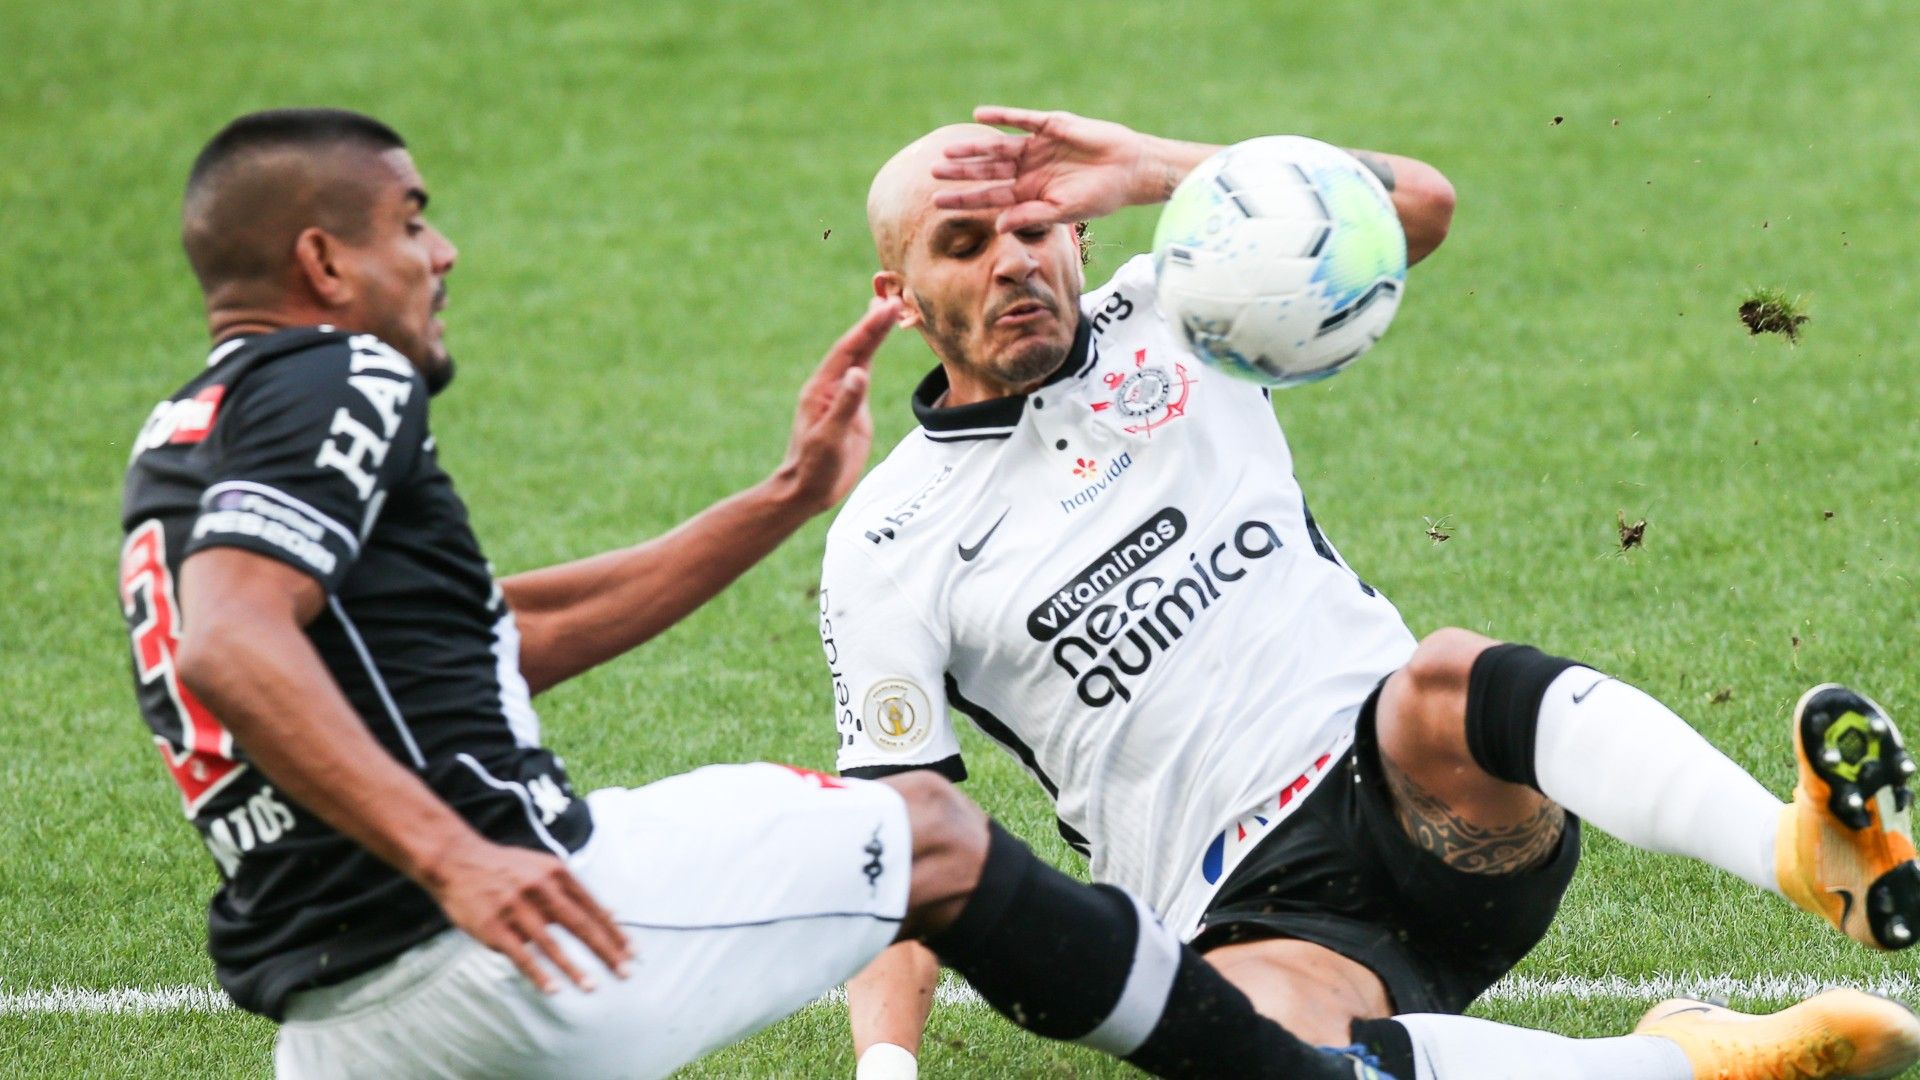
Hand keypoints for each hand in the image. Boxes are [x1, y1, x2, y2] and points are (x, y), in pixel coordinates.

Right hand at [422, 834, 632, 993]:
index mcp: (557, 872)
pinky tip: (554, 989)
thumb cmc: (507, 868)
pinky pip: (521, 955)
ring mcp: (516, 908)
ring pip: (552, 944)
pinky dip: (538, 973)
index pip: (593, 907)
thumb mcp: (544, 867)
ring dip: (575, 968)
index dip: (614, 931)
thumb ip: (575, 890)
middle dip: (606, 950)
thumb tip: (613, 914)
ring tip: (592, 987)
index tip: (632, 952)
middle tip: (626, 972)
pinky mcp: (494, 927)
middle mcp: (541, 888)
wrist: (457, 860)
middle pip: (580, 924)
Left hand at [779, 297, 899, 513]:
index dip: (869, 328)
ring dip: (872, 334)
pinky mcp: (852, 410)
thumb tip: (859, 372)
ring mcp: (841, 397)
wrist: (807, 490)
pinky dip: (871, 355)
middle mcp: (831, 387)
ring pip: (859, 358)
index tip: (887, 307)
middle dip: (873, 324)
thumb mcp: (829, 437)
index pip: (849, 351)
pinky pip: (863, 375)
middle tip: (892, 299)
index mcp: (822, 389)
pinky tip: (876, 343)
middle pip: (855, 348)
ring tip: (886, 309)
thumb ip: (845, 405)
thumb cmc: (814, 467)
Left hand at [931, 106, 1166, 231]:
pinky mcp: (1051, 125)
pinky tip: (979, 115)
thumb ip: (1031, 216)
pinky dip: (1002, 116)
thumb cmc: (1101, 196)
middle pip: (988, 170)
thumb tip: (998, 226)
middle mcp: (1028, 170)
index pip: (990, 197)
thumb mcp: (1063, 211)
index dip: (965, 199)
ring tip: (948, 150)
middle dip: (961, 173)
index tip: (937, 202)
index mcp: (1029, 194)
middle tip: (932, 172)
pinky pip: (1021, 119)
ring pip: (998, 146)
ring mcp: (1038, 146)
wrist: (1130, 170)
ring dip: (974, 147)